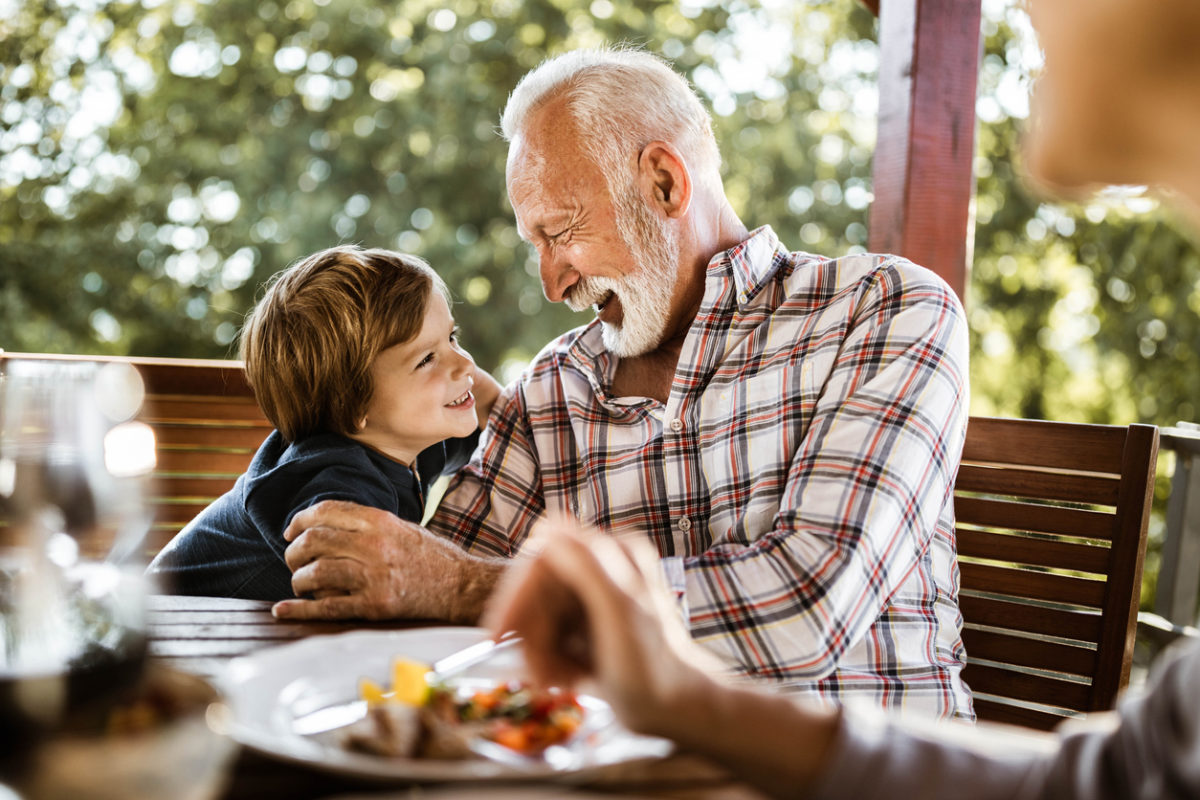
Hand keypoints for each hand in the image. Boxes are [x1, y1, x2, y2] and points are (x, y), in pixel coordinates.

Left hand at [271, 500, 504, 621]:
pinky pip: (327, 606)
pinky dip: (300, 609)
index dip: (300, 520)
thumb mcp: (401, 527)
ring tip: (300, 583)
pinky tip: (283, 610)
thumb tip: (324, 526)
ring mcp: (374, 576)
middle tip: (293, 560)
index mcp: (380, 521)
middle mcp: (374, 545)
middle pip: (314, 541)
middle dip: (294, 551)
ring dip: (298, 579)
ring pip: (315, 573)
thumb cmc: (430, 556)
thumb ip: (366, 524)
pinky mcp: (375, 605)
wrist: (460, 585)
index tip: (291, 531)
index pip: (326, 512)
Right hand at [486, 518, 839, 798]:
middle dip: (532, 634)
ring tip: (557, 682)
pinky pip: (548, 635)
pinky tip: (568, 680)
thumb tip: (550, 528)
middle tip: (539, 675)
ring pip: (538, 616)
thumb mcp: (620, 612)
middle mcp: (601, 568)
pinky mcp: (586, 624)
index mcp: (612, 554)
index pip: (541, 555)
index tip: (501, 633)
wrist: (679, 711)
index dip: (517, 593)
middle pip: (536, 591)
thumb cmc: (655, 669)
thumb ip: (587, 567)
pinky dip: (550, 661)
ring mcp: (593, 597)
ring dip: (539, 653)